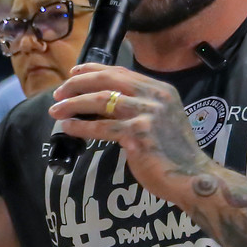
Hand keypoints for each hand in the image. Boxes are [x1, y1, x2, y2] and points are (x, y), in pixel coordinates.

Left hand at [47, 63, 218, 201]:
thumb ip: (138, 105)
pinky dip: (81, 127)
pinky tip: (68, 128)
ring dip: (73, 105)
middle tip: (58, 94)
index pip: (120, 72)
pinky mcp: (139, 134)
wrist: (191, 176)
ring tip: (55, 111)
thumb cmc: (173, 150)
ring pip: (101, 101)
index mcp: (160, 89)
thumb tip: (99, 102)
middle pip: (107, 81)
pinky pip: (102, 128)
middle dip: (78, 85)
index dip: (93, 70)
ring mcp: (148, 114)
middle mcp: (155, 96)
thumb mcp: (160, 118)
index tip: (72, 73)